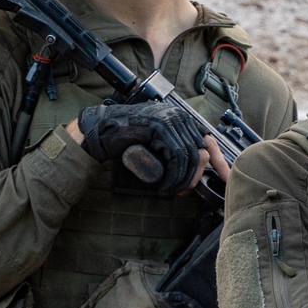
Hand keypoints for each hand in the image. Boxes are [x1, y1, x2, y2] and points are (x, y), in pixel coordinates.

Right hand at [77, 100, 206, 193]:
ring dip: (183, 179)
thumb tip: (194, 164)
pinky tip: (166, 185)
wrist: (103, 129)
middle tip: (183, 191)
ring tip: (173, 190)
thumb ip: (174, 144)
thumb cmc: (128, 136)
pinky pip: (177, 157)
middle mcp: (179, 115)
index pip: (203, 145)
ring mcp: (171, 120)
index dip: (199, 168)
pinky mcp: (161, 129)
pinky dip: (174, 176)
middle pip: (199, 152)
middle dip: (193, 176)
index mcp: (182, 117)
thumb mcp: (157, 138)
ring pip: (190, 157)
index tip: (190, 184)